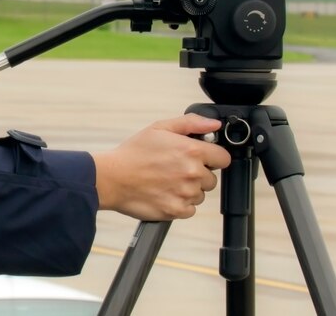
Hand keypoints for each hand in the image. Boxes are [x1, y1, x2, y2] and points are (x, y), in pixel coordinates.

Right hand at [92, 114, 230, 220]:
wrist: (112, 178)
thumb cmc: (133, 153)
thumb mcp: (160, 128)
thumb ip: (191, 123)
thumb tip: (213, 125)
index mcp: (191, 151)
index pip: (223, 158)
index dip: (213, 157)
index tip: (202, 158)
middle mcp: (192, 173)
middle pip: (211, 178)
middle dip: (198, 173)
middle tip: (176, 168)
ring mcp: (185, 194)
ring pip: (200, 194)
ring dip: (189, 189)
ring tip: (167, 181)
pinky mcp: (177, 211)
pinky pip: (190, 209)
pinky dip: (180, 204)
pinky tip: (165, 193)